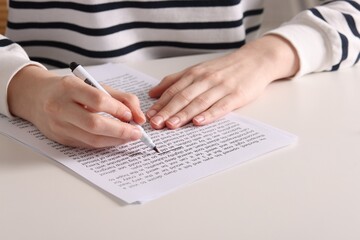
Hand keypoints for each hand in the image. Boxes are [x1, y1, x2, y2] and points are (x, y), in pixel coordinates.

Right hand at [8, 65, 145, 147]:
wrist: (37, 97)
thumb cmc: (70, 90)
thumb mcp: (94, 85)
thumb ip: (121, 98)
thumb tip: (139, 117)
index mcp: (69, 87)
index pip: (97, 100)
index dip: (117, 109)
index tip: (131, 115)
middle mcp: (60, 107)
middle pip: (94, 124)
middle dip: (120, 131)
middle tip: (137, 133)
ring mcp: (58, 125)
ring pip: (91, 139)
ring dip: (115, 140)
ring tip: (129, 137)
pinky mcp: (60, 139)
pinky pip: (87, 145)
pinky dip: (105, 143)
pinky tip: (115, 140)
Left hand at [146, 35, 298, 128]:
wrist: (255, 60)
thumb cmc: (224, 68)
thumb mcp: (198, 69)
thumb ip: (175, 80)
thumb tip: (153, 93)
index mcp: (195, 73)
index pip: (174, 90)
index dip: (160, 103)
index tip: (149, 115)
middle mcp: (206, 79)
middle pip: (183, 97)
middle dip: (168, 111)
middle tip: (155, 124)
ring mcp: (221, 87)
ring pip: (199, 102)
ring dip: (184, 114)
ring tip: (171, 125)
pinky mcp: (236, 95)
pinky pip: (220, 106)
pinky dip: (209, 114)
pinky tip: (198, 122)